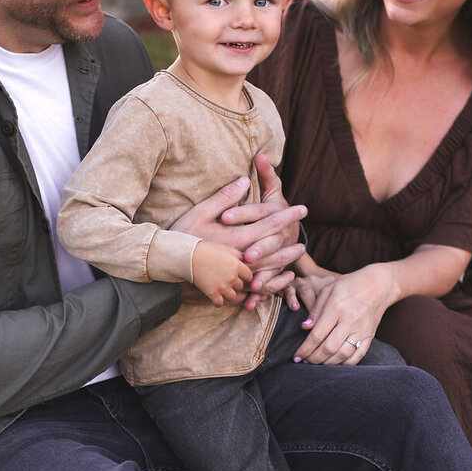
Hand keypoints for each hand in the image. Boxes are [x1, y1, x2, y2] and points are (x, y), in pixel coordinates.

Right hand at [171, 154, 305, 307]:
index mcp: (237, 238)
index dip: (288, 216)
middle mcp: (240, 260)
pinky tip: (278, 283)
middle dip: (290, 245)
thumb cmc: (183, 234)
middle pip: (274, 251)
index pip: (271, 224)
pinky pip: (254, 291)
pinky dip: (270, 287)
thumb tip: (245, 179)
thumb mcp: (203, 210)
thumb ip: (226, 196)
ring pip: (266, 273)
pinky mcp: (227, 290)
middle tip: (304, 242)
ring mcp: (235, 278)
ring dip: (283, 266)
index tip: (303, 209)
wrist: (167, 263)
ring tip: (294, 261)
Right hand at [191, 241, 252, 306]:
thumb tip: (247, 261)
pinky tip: (216, 296)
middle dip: (235, 284)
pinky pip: (220, 303)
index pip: (249, 276)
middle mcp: (231, 277)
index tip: (239, 276)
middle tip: (227, 281)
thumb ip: (239, 255)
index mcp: (236, 265)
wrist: (189, 256)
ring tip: (222, 289)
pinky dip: (218, 301)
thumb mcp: (226, 249)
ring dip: (228, 294)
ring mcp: (222, 286)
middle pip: (240, 287)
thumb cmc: (208, 250)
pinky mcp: (212, 293)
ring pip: (232, 297)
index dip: (244, 276)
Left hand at [291, 264, 398, 364]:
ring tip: (316, 364)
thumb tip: (304, 327)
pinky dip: (345, 364)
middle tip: (304, 361)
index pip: (318, 334)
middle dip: (314, 358)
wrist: (378, 285)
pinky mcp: (369, 336)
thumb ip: (316, 309)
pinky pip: (357, 356)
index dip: (305, 348)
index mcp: (337, 308)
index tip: (297, 356)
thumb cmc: (350, 285)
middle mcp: (350, 321)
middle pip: (329, 348)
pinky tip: (334, 364)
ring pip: (343, 355)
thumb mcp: (328, 289)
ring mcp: (362, 331)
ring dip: (327, 363)